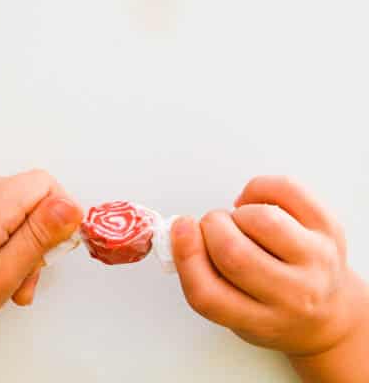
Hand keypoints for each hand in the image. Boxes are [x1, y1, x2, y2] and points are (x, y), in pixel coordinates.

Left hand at [0, 171, 82, 382]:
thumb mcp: (5, 272)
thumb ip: (40, 235)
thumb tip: (69, 204)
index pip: (44, 184)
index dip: (58, 216)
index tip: (52, 250)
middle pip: (29, 196)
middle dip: (37, 237)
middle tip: (26, 276)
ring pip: (13, 205)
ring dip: (19, 241)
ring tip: (7, 279)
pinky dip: (0, 234)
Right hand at [173, 176, 368, 381]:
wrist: (330, 313)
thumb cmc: (273, 308)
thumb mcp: (236, 313)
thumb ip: (203, 277)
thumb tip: (179, 231)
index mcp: (262, 322)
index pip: (209, 295)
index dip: (186, 257)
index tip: (179, 231)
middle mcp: (295, 295)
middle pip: (233, 252)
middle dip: (210, 228)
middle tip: (213, 230)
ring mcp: (318, 261)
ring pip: (262, 220)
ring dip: (238, 214)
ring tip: (241, 224)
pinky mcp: (329, 229)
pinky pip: (286, 189)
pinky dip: (260, 188)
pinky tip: (257, 203)